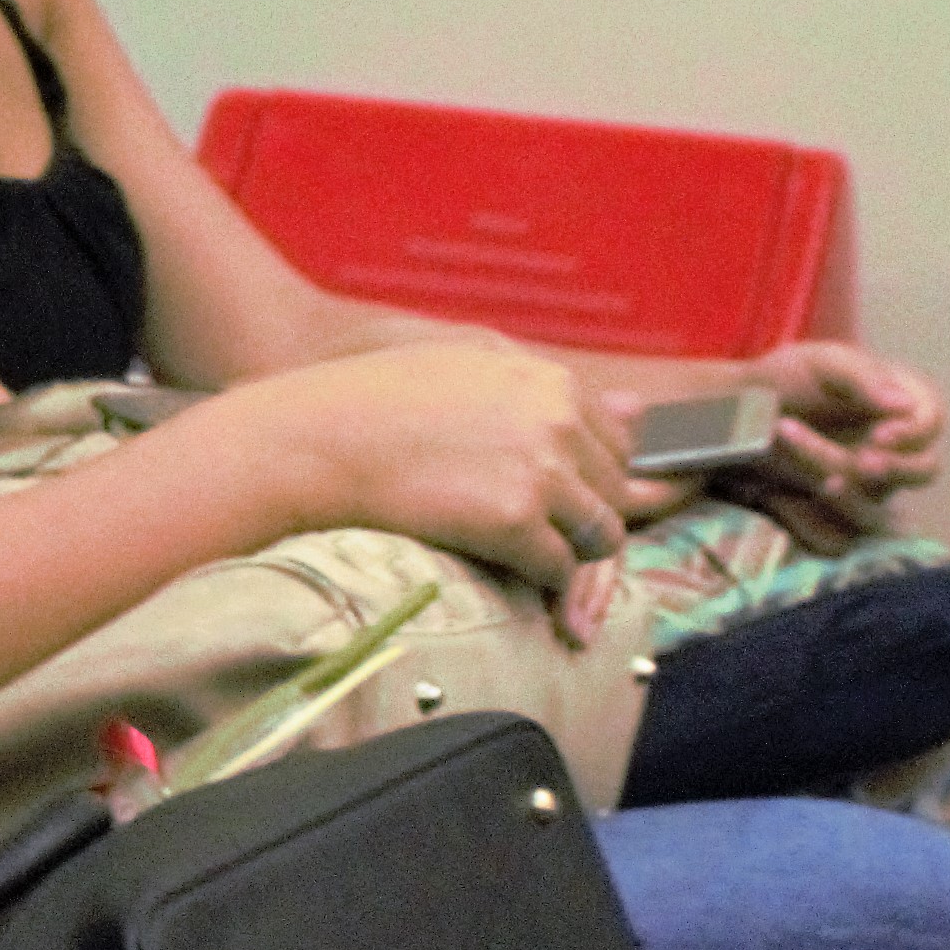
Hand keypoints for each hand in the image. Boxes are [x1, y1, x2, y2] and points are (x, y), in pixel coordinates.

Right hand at [235, 344, 645, 604]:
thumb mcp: (467, 366)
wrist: (311, 441)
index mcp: (550, 381)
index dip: (592, 484)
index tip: (572, 510)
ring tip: (524, 565)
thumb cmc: (374, 403)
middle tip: (540, 548)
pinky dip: (540, 582)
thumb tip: (637, 413)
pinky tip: (502, 573)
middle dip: (584, 525)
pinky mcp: (516, 521)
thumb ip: (547, 390)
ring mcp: (542, 470)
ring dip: (568, 557)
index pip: (616, 446)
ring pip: (600, 536)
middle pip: (615, 494)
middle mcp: (558, 419)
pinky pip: (559, 569)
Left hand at [662, 340, 946, 547]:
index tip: (882, 434)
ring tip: (822, 480)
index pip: (931, 424)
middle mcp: (893, 452)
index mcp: (899, 407)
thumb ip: (864, 378)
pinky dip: (815, 524)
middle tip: (863, 460)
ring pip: (879, 509)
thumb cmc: (787, 377)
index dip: (913, 434)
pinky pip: (839, 538)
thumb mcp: (823, 362)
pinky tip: (787, 502)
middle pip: (921, 471)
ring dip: (852, 497)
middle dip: (896, 470)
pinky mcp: (833, 517)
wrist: (735, 410)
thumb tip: (905, 405)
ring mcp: (867, 489)